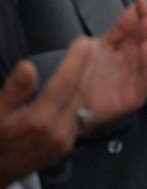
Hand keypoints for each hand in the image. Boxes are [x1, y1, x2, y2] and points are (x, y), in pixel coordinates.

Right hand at [0, 37, 96, 186]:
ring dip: (90, 80)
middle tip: (91, 45)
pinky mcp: (65, 146)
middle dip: (89, 65)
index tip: (83, 42)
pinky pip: (82, 116)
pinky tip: (84, 86)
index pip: (65, 82)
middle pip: (81, 91)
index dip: (76, 60)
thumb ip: (13, 90)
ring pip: (85, 103)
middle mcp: (56, 131)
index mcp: (38, 120)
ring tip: (91, 60)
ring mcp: (63, 140)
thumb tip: (28, 67)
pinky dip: (85, 97)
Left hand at [90, 0, 146, 124]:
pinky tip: (145, 48)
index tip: (143, 1)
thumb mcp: (100, 46)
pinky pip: (146, 80)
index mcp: (130, 52)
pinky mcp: (134, 98)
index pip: (143, 31)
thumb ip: (120, 28)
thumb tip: (136, 5)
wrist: (66, 108)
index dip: (145, 16)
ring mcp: (137, 82)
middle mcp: (137, 65)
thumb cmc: (82, 77)